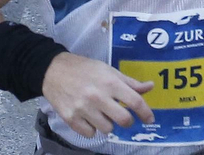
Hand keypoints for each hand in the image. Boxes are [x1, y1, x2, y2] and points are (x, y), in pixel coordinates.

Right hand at [40, 52, 154, 138]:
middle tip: (123, 116)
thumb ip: (129, 82)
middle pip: (124, 120)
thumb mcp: (108, 70)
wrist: (53, 71)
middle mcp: (98, 96)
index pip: (135, 101)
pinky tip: (89, 118)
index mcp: (110, 82)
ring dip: (108, 124)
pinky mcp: (71, 118)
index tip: (150, 119)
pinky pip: (90, 134)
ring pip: (107, 129)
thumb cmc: (84, 69)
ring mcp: (83, 109)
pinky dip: (92, 128)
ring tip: (101, 113)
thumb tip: (150, 87)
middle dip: (127, 121)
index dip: (146, 112)